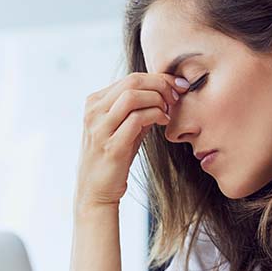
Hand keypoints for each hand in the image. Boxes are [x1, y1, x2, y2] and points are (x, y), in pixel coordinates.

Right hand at [74, 72, 188, 210]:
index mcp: (95, 103)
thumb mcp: (122, 129)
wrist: (95, 192)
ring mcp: (100, 128)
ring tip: (168, 111)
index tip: (178, 86)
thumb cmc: (112, 160)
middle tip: (176, 96)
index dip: (159, 78)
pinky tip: (164, 122)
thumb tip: (164, 94)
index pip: (131, 79)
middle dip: (161, 85)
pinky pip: (137, 119)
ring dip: (158, 100)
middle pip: (132, 82)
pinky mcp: (111, 146)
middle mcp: (94, 112)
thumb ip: (137, 110)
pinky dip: (156, 115)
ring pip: (133, 96)